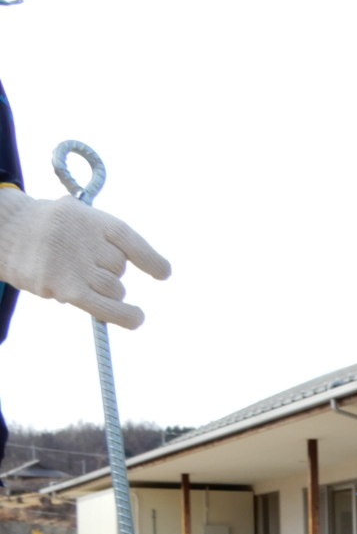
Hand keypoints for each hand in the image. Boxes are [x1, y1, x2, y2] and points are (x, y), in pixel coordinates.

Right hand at [0, 188, 169, 328]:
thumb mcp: (75, 214)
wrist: (3, 232)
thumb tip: (155, 266)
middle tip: (80, 262)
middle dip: (108, 270)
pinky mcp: (66, 289)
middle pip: (118, 267)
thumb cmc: (46, 227)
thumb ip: (104, 235)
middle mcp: (84, 241)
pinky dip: (124, 316)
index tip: (164, 274)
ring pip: (114, 288)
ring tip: (76, 276)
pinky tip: (137, 319)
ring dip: (104, 289)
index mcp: (90, 219)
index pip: (128, 240)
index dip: (148, 259)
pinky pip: (106, 308)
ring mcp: (75, 265)